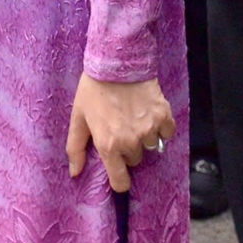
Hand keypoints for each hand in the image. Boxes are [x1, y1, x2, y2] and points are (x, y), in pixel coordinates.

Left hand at [67, 74, 175, 193]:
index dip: (119, 179)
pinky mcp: (163, 114)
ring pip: (151, 146)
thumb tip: (75, 172)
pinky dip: (162, 127)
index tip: (119, 169)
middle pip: (135, 160)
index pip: (121, 182)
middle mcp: (131, 141)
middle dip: (128, 148)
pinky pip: (167, 133)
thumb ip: (75, 148)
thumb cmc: (93, 88)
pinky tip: (150, 114)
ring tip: (134, 118)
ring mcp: (149, 128)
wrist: (117, 60)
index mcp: (108, 145)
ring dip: (144, 136)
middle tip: (121, 128)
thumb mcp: (78, 117)